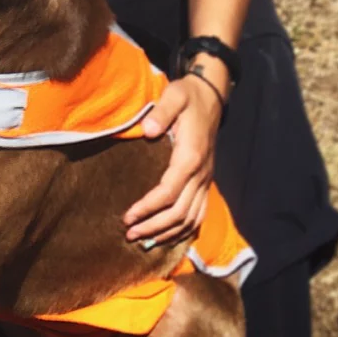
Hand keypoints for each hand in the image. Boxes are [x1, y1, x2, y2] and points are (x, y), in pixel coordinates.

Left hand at [123, 75, 222, 246]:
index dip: (148, 208)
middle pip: (179, 213)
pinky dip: (184, 230)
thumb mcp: (174, 96)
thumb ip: (161, 112)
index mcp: (190, 157)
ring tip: (143, 240)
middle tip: (129, 234)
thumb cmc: (187, 97)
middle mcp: (201, 174)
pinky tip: (168, 236)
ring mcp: (205, 180)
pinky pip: (199, 214)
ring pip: (191, 218)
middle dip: (153, 227)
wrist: (210, 97)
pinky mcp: (205, 181)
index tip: (127, 216)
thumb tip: (146, 131)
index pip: (168, 193)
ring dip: (167, 233)